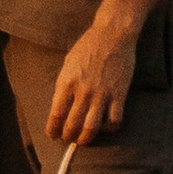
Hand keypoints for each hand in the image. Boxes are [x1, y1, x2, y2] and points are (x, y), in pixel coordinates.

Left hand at [47, 23, 137, 147]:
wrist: (113, 34)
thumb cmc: (88, 46)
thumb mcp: (68, 63)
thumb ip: (64, 85)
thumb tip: (60, 107)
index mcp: (67, 81)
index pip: (56, 114)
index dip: (53, 129)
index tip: (53, 134)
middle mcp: (83, 90)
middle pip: (72, 125)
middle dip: (68, 136)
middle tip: (68, 138)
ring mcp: (102, 94)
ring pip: (92, 128)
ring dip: (86, 139)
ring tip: (83, 139)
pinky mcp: (119, 95)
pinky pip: (114, 120)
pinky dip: (109, 129)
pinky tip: (105, 126)